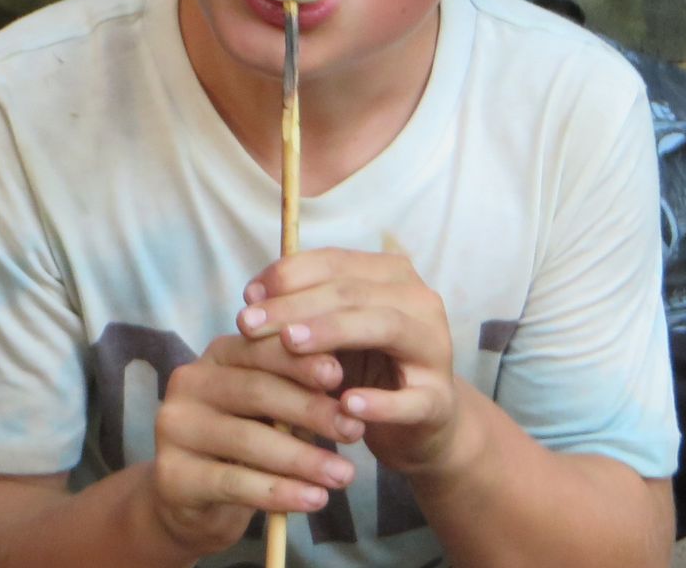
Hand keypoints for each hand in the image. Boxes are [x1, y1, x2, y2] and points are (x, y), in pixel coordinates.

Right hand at [146, 332, 362, 556]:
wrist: (193, 498)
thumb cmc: (247, 441)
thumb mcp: (271, 409)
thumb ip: (296, 390)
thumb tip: (345, 381)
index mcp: (216, 355)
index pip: (259, 349)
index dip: (299, 362)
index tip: (341, 377)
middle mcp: (188, 383)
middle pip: (254, 391)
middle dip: (309, 410)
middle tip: (353, 430)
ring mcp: (174, 428)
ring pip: (247, 440)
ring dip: (303, 458)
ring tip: (343, 474)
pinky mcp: (173, 475)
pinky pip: (234, 482)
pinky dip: (280, 492)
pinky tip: (314, 500)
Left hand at [239, 249, 462, 477]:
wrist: (419, 423)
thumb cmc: (365, 367)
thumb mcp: (330, 332)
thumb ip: (299, 309)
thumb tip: (251, 295)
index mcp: (390, 274)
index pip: (334, 262)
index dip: (287, 275)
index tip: (246, 297)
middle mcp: (418, 301)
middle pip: (351, 292)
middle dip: (294, 306)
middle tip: (249, 324)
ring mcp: (435, 349)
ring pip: (384, 326)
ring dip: (333, 332)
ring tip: (290, 344)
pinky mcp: (439, 400)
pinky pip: (410, 398)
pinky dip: (379, 401)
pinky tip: (347, 404)